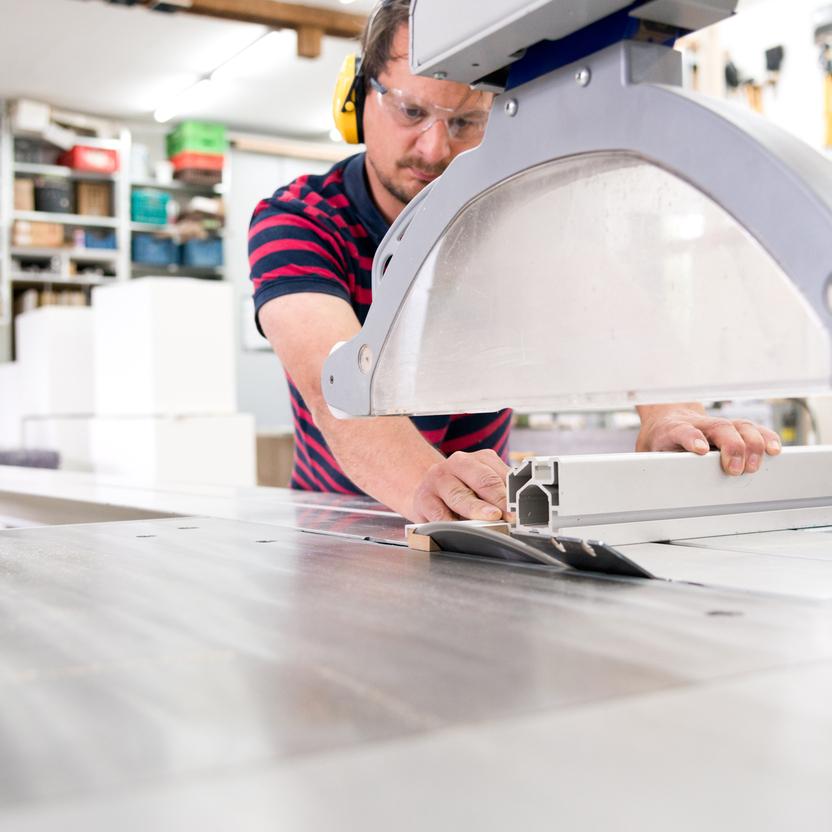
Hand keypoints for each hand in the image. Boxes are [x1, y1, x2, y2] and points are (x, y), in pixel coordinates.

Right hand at [411, 450, 510, 521]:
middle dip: (498, 498)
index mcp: (479, 459)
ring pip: (459, 494)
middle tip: (509, 513)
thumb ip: (500, 492)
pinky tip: (459, 527)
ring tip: (490, 518)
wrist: (426, 488)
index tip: (521, 508)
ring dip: (476, 508)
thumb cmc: (461, 488)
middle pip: (482, 480)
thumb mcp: (482, 484)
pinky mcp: (424, 498)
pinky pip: (437, 511)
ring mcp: (438, 479)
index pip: (499, 474)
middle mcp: (458, 464)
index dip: (512, 493)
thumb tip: (519, 511)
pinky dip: (449, 521)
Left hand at [636, 404, 781, 475]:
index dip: (692, 438)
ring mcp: (716, 425)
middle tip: (734, 469)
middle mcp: (697, 424)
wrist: (664, 420)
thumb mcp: (646, 456)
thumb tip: (644, 492)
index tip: (700, 449)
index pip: (682, 430)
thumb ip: (648, 470)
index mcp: (672, 430)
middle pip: (718, 428)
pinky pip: (752, 429)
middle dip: (731, 447)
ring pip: (738, 426)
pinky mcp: (731, 428)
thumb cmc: (658, 441)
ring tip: (755, 465)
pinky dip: (765, 438)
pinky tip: (774, 449)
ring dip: (751, 444)